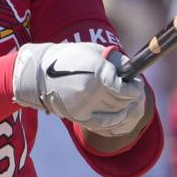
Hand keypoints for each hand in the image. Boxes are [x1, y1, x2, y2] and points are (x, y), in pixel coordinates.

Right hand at [13, 42, 145, 136]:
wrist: (38, 74)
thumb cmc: (69, 57)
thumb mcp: (94, 52)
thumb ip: (115, 62)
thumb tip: (132, 73)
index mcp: (96, 75)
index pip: (124, 89)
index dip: (135, 87)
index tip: (138, 83)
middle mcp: (90, 94)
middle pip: (121, 103)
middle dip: (133, 99)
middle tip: (136, 93)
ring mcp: (83, 108)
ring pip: (114, 116)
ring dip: (126, 111)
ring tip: (130, 104)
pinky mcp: (77, 118)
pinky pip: (102, 125)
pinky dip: (114, 122)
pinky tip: (118, 115)